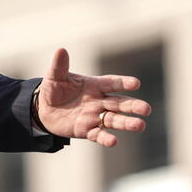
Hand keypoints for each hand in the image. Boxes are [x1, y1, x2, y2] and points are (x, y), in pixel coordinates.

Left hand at [37, 48, 151, 146]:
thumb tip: (61, 49)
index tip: (136, 83)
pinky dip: (105, 138)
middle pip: (119, 103)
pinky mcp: (87, 130)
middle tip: (146, 109)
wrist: (44, 109)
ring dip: (127, 123)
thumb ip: (60, 65)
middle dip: (133, 106)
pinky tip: (113, 141)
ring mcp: (94, 116)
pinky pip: (98, 135)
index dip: (123, 83)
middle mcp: (99, 101)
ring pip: (114, 120)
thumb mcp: (54, 76)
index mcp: (94, 85)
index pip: (111, 83)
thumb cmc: (54, 89)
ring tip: (140, 125)